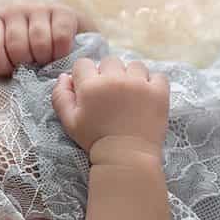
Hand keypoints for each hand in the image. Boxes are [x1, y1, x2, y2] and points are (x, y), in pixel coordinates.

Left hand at [0, 3, 86, 76]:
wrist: (63, 35)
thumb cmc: (27, 48)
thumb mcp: (4, 55)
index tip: (9, 72)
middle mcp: (15, 9)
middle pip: (16, 45)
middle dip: (24, 63)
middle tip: (30, 67)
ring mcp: (39, 8)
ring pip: (39, 41)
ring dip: (43, 59)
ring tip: (45, 62)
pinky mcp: (63, 12)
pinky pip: (60, 37)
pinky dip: (60, 52)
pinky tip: (58, 55)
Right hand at [50, 56, 168, 156]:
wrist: (127, 158)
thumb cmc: (95, 141)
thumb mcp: (69, 122)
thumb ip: (60, 96)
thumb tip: (64, 76)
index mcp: (91, 85)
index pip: (83, 64)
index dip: (85, 76)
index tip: (92, 91)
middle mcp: (115, 79)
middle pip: (109, 61)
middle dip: (109, 74)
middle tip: (112, 95)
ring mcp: (139, 84)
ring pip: (134, 65)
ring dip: (132, 76)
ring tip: (132, 96)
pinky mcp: (159, 92)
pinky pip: (158, 76)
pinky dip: (153, 84)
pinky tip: (147, 97)